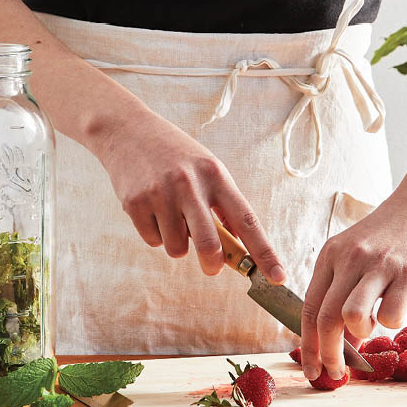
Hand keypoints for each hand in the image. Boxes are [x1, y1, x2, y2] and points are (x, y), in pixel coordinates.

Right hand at [94, 103, 285, 283]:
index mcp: (215, 175)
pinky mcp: (135, 203)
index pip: (246, 220)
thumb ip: (222, 203)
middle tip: (212, 267)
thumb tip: (238, 243)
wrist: (128, 130)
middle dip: (212, 264)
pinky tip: (151, 208)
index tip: (278, 276)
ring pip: (177, 248)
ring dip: (176, 242)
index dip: (264, 252)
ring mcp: (161, 194)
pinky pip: (153, 241)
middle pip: (209, 244)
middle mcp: (189, 184)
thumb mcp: (206, 168)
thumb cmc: (174, 153)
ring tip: (169, 214)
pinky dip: (154, 233)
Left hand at [300, 176, 406, 380]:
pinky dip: (392, 323)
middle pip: (324, 318)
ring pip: (351, 316)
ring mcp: (378, 264)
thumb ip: (346, 292)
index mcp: (330, 254)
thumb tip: (342, 342)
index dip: (307, 344)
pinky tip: (399, 309)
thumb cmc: (392, 232)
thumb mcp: (358, 254)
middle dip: (327, 354)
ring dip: (359, 336)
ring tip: (371, 327)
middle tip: (336, 375)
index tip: (310, 370)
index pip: (308, 306)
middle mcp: (348, 258)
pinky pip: (391, 313)